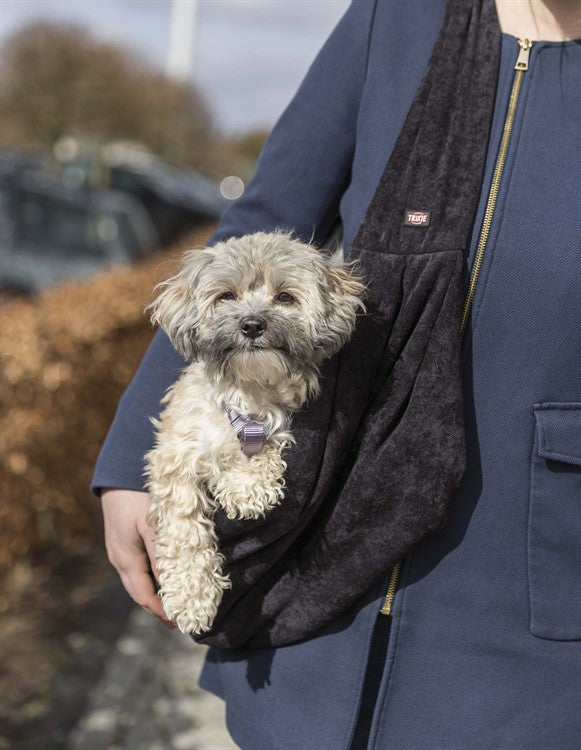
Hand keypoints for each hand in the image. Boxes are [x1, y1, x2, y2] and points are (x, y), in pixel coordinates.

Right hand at [101, 488, 175, 628]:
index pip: (144, 597)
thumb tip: (172, 586)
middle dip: (158, 609)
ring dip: (154, 594)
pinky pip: (137, 569)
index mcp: (127, 560)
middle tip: (179, 620)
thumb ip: (161, 556)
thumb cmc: (138, 498)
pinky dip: (151, 579)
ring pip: (138, 582)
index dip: (162, 612)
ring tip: (174, 603)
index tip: (180, 622)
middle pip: (139, 594)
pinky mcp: (123, 543)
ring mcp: (119, 552)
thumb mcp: (153, 526)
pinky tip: (163, 578)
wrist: (118, 476)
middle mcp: (120, 560)